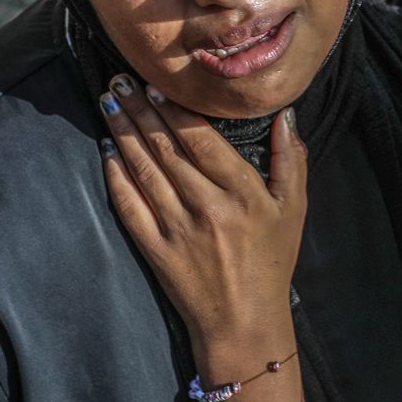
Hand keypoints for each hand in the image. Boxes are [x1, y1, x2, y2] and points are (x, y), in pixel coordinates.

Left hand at [99, 76, 306, 350]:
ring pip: (144, 169)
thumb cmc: (273, 261)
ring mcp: (176, 227)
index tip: (156, 84)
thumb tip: (286, 115)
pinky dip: (116, 177)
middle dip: (140, 110)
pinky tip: (106, 154)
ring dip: (123, 133)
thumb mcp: (295, 208)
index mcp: (242, 191)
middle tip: (119, 80)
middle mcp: (206, 205)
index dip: (175, 109)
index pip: (201, 139)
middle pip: (166, 147)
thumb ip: (292, 159)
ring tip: (108, 103)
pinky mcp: (154, 248)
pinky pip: (129, 206)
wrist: (244, 321)